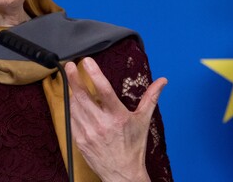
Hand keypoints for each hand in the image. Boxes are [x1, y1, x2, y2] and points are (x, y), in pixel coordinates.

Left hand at [65, 57, 166, 181]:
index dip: (94, 74)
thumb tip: (162, 81)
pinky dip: (73, 109)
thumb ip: (150, 98)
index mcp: (118, 116)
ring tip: (74, 84)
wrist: (122, 173)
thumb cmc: (133, 146)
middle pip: (83, 96)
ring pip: (75, 106)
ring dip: (74, 93)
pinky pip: (72, 119)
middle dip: (74, 78)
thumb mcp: (143, 121)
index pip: (104, 90)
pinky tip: (76, 103)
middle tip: (70, 66)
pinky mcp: (79, 140)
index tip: (86, 62)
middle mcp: (101, 124)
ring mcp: (88, 132)